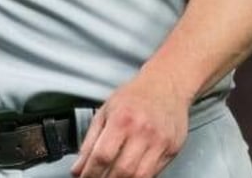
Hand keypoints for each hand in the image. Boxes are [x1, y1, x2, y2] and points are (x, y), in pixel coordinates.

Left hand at [71, 72, 188, 177]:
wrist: (166, 83)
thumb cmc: (135, 95)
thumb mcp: (105, 111)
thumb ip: (90, 141)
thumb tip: (78, 167)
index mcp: (122, 119)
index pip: (102, 156)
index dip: (90, 173)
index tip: (84, 177)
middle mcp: (143, 131)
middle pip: (122, 170)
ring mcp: (160, 142)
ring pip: (140, 176)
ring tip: (112, 177)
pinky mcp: (172, 149)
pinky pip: (154, 172)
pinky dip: (139, 177)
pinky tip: (130, 173)